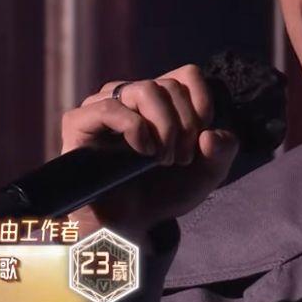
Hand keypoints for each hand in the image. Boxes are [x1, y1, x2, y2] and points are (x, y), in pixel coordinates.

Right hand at [58, 63, 238, 239]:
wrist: (130, 226)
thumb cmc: (163, 193)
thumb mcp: (206, 174)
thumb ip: (223, 151)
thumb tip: (211, 135)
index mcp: (159, 100)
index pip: (186, 75)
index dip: (201, 103)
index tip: (201, 138)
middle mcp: (130, 96)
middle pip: (169, 86)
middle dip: (184, 126)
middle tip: (180, 160)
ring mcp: (103, 106)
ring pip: (144, 90)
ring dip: (164, 127)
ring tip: (162, 160)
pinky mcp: (79, 122)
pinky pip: (110, 108)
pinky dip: (134, 128)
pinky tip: (142, 151)